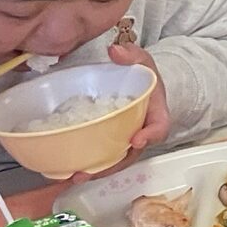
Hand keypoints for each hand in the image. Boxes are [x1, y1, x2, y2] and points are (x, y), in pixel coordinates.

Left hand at [69, 42, 170, 182]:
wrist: (141, 88)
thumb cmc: (144, 76)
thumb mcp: (144, 61)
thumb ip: (132, 55)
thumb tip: (114, 50)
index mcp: (156, 114)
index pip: (159, 128)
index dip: (150, 136)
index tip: (136, 139)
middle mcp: (142, 134)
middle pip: (130, 155)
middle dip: (111, 167)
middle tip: (88, 172)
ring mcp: (125, 142)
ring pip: (114, 161)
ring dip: (95, 172)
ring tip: (73, 176)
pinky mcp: (111, 143)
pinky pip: (102, 157)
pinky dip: (88, 165)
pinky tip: (67, 170)